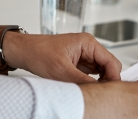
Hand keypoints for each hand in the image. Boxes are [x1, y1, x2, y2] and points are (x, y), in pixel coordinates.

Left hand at [4, 32, 121, 83]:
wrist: (23, 51)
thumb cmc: (38, 52)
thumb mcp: (61, 71)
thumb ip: (82, 81)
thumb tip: (98, 91)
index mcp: (88, 43)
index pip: (111, 61)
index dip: (113, 77)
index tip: (110, 91)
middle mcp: (88, 47)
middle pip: (108, 67)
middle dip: (106, 81)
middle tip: (100, 94)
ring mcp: (84, 55)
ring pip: (101, 72)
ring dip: (98, 82)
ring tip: (91, 92)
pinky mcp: (78, 63)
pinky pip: (91, 74)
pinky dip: (90, 82)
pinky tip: (85, 89)